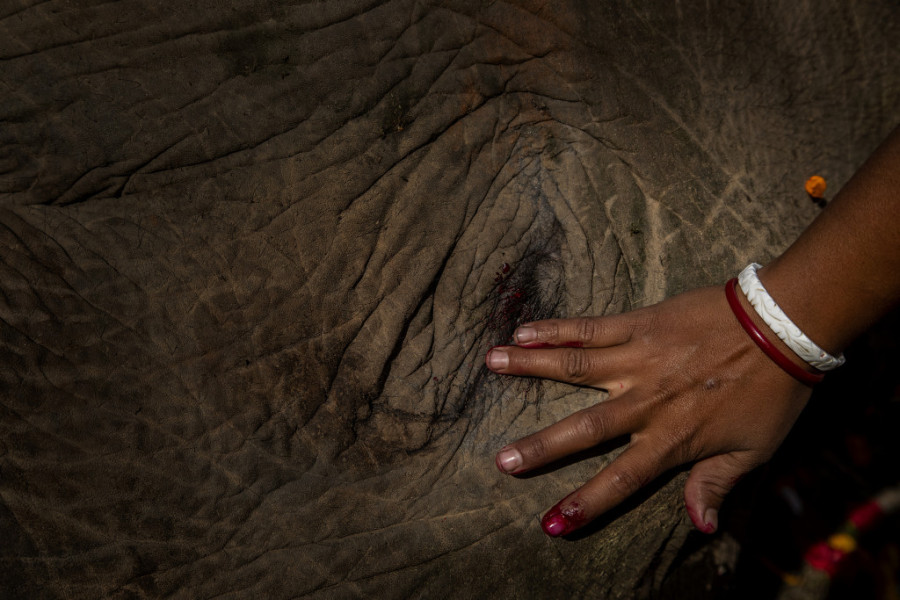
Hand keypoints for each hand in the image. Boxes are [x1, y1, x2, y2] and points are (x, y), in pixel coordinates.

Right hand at [485, 285, 811, 535]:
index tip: (552, 523)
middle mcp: (645, 400)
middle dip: (541, 447)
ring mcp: (638, 358)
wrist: (782, 323)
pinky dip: (555, 329)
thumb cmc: (771, 392)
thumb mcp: (752, 451)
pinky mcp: (639, 323)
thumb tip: (698, 527)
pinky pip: (591, 327)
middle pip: (584, 428)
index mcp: (671, 438)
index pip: (620, 479)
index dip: (585, 503)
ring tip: (490, 364)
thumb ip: (715, 485)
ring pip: (574, 366)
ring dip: (529, 368)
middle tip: (501, 460)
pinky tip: (524, 330)